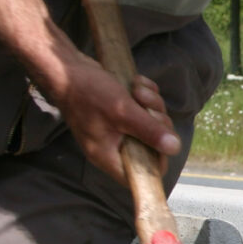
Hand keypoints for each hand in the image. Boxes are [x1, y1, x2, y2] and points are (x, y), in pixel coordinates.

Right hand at [45, 58, 178, 182]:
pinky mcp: (123, 112)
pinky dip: (146, 95)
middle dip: (156, 122)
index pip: (140, 174)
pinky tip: (136, 83)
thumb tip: (174, 148)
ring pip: (152, 123)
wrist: (68, 69)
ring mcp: (118, 128)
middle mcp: (114, 145)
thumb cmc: (88, 93)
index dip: (157, 160)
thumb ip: (148, 131)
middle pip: (152, 145)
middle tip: (144, 106)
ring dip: (151, 103)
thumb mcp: (122, 112)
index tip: (163, 139)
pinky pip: (146, 108)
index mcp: (108, 155)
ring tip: (136, 90)